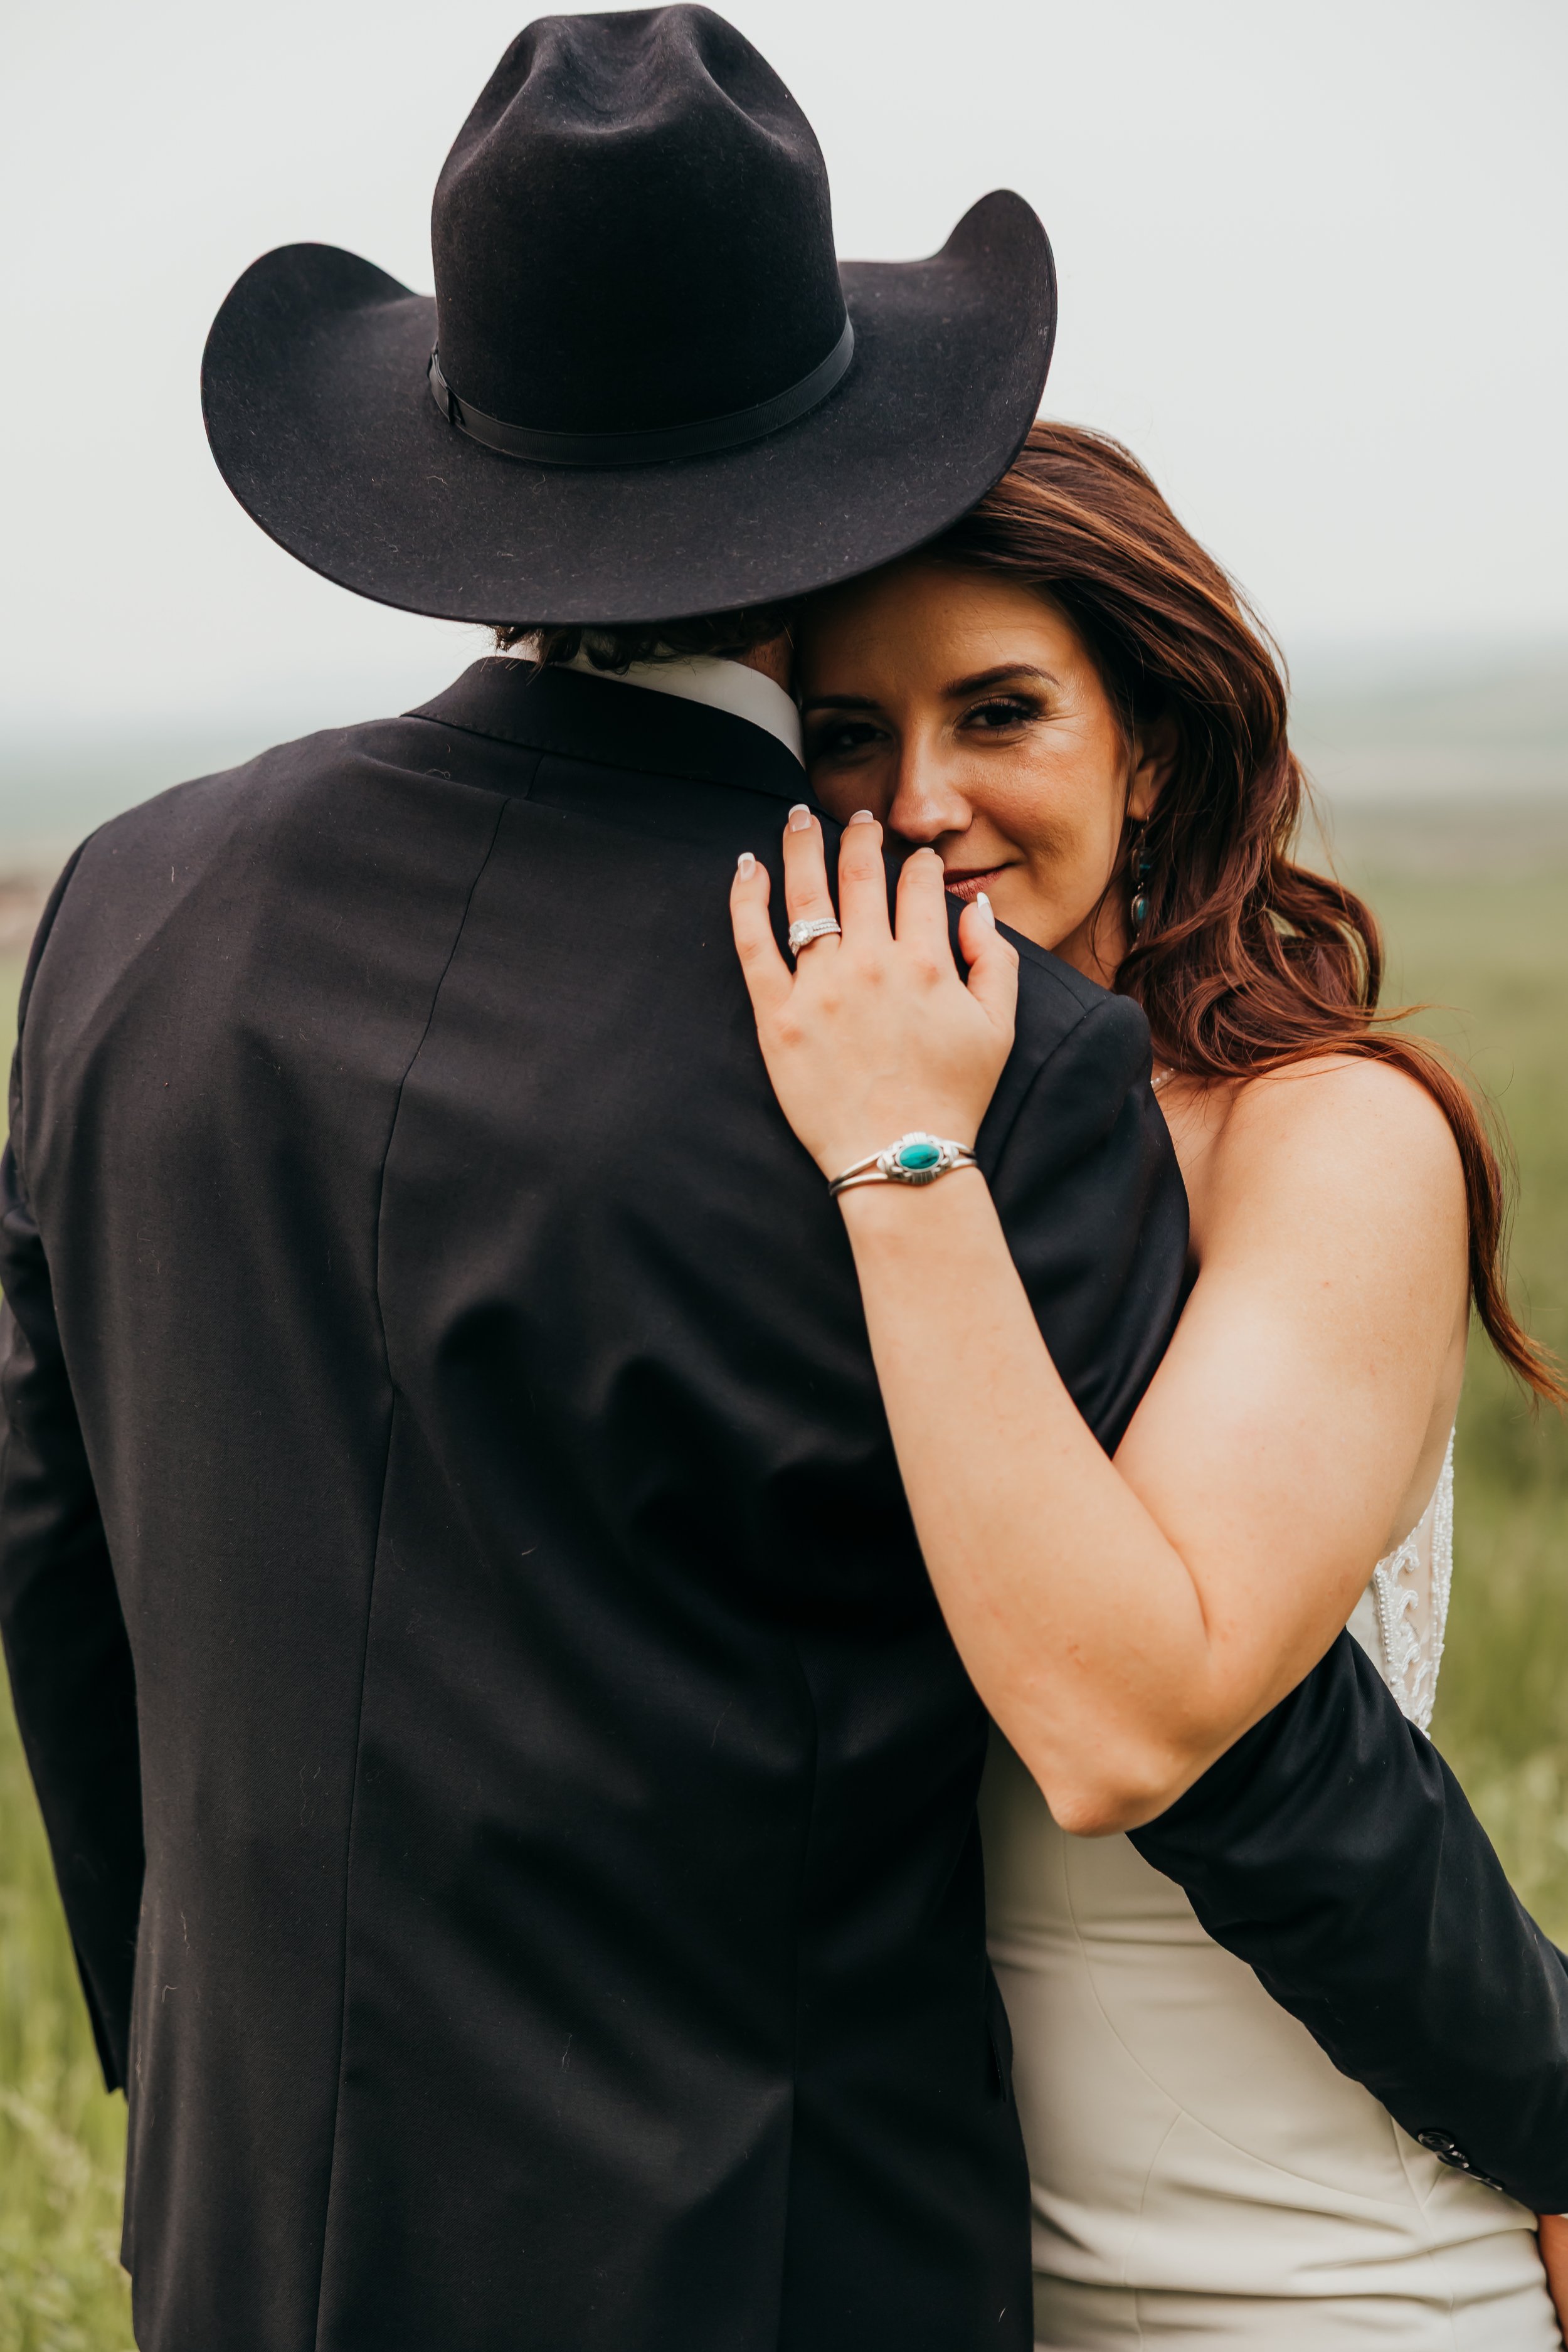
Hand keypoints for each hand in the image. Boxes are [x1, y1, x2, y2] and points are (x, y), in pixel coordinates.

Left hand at [729, 805, 1017, 1180]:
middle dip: (861, 835)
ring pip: (806, 895)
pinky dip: (747, 899)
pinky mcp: (777, 1017)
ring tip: (798, 818)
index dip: (920, 864)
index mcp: (925, 962)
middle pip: (859, 875)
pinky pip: (753, 943)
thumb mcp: (1000, 1028)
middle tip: (859, 817)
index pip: (918, 886)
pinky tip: (747, 867)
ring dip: (802, 846)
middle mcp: (870, 964)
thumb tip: (976, 908)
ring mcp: (820, 988)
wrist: (900, 1158)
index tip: (917, 860)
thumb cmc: (953, 1097)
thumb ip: (995, 960)